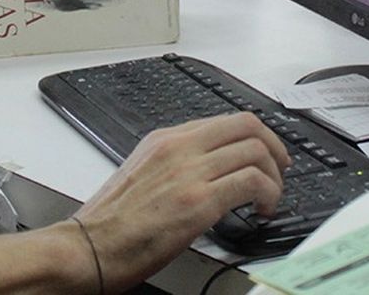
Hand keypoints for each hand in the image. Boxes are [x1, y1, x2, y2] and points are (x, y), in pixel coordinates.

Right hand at [72, 113, 287, 291]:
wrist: (88, 247)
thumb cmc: (110, 222)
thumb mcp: (142, 175)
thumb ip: (174, 165)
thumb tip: (206, 173)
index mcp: (164, 140)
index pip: (224, 121)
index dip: (255, 136)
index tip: (265, 154)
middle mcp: (179, 147)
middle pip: (247, 125)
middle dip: (274, 147)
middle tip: (279, 170)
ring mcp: (190, 171)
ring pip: (256, 150)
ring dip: (274, 175)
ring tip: (271, 197)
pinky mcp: (198, 201)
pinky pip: (252, 181)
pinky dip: (269, 194)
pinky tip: (263, 211)